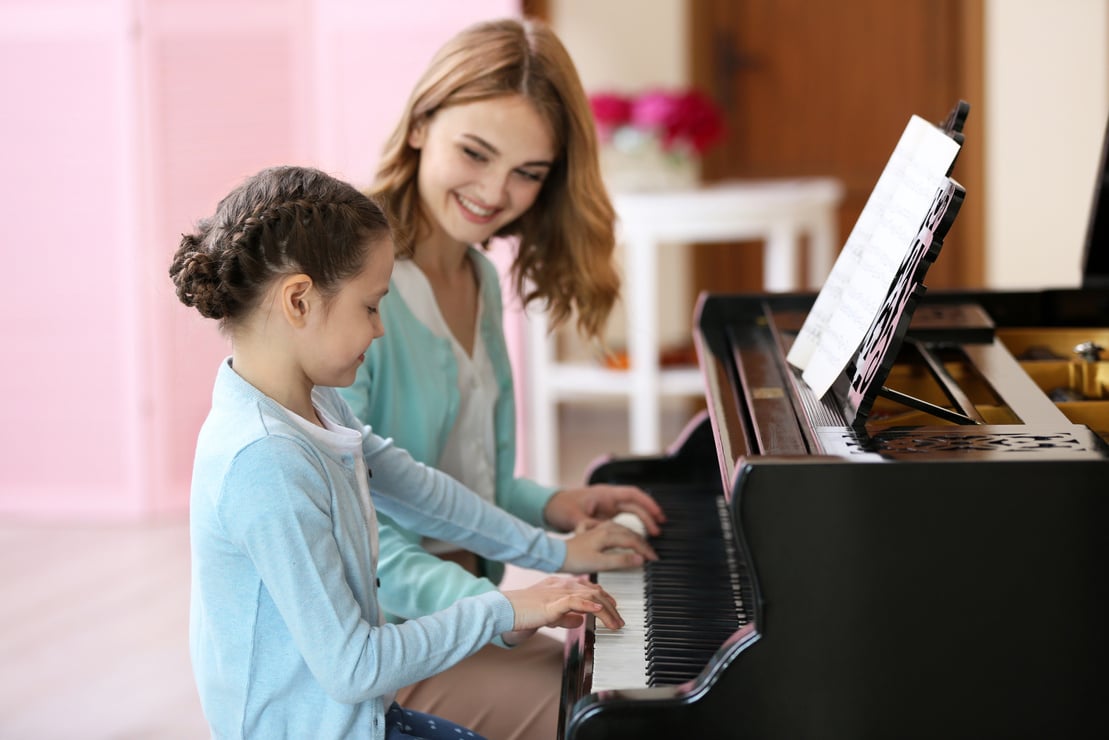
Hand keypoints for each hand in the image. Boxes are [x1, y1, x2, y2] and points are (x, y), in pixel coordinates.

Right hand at [502, 575, 622, 643]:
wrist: (503, 609)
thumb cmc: (523, 612)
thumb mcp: (549, 614)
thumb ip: (565, 616)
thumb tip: (580, 620)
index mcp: (560, 585)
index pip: (589, 588)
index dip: (605, 597)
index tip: (615, 609)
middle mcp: (561, 585)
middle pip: (594, 592)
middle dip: (611, 608)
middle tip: (620, 621)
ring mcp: (557, 593)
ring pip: (589, 597)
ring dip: (606, 611)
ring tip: (615, 623)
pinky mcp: (551, 604)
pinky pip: (574, 601)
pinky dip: (588, 606)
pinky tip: (598, 611)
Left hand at [543, 484, 665, 535]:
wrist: (547, 507)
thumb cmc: (560, 508)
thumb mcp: (575, 520)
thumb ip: (591, 528)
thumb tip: (611, 540)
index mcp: (604, 494)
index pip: (632, 496)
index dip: (647, 506)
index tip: (657, 518)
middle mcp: (607, 498)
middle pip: (634, 503)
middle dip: (649, 514)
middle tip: (660, 529)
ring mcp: (606, 505)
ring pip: (630, 510)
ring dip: (643, 519)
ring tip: (655, 532)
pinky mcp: (603, 513)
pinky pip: (623, 516)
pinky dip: (633, 523)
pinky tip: (638, 533)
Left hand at [560, 519, 657, 573]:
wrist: (554, 555)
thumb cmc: (574, 559)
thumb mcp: (599, 564)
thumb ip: (620, 561)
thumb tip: (639, 559)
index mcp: (608, 534)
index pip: (633, 540)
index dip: (645, 550)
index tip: (654, 560)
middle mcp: (604, 528)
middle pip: (630, 533)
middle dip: (643, 543)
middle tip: (652, 555)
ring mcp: (597, 528)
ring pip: (621, 529)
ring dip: (633, 536)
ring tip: (641, 545)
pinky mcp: (591, 532)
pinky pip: (611, 529)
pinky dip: (620, 533)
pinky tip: (619, 535)